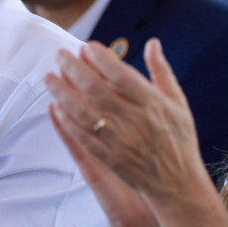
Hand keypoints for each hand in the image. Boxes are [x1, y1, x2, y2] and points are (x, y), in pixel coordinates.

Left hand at [45, 39, 209, 214]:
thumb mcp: (178, 103)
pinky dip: (67, 121)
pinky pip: (82, 137)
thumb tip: (152, 43)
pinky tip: (55, 107)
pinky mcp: (109, 157)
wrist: (178, 183)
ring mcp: (120, 140)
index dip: (101, 59)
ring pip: (84, 112)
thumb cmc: (178, 139)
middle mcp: (136, 120)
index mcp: (154, 104)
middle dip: (74, 69)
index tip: (85, 46)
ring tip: (49, 77)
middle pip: (97, 90)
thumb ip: (162, 72)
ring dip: (63, 93)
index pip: (122, 75)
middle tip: (59, 54)